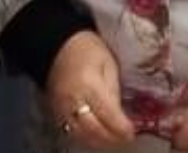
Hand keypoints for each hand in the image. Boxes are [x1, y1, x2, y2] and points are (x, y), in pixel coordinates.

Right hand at [46, 30, 135, 148]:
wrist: (57, 45)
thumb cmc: (88, 50)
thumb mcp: (108, 64)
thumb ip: (114, 90)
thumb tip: (120, 114)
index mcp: (89, 85)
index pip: (107, 114)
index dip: (121, 128)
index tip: (132, 133)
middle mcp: (73, 101)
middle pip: (93, 130)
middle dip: (111, 138)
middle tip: (125, 138)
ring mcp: (61, 109)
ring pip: (81, 136)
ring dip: (99, 141)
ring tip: (113, 139)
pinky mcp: (55, 113)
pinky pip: (70, 132)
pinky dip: (85, 138)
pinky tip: (97, 136)